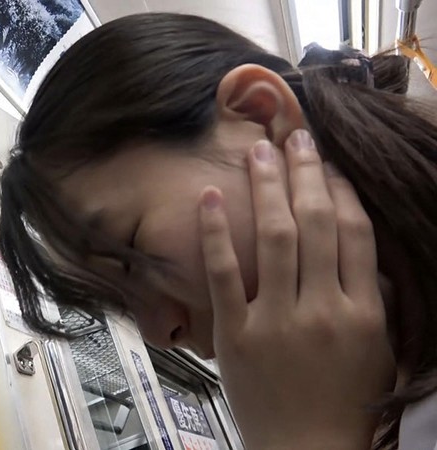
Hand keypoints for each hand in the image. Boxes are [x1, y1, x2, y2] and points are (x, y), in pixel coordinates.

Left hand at [198, 130, 394, 449]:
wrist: (308, 449)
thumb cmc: (344, 401)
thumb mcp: (376, 347)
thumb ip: (369, 295)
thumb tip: (358, 244)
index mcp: (362, 311)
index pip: (353, 232)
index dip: (339, 189)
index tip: (327, 160)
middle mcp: (322, 308)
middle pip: (314, 224)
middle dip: (303, 173)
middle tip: (293, 135)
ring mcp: (276, 320)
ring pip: (272, 238)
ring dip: (265, 188)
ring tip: (258, 150)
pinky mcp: (236, 333)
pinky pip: (224, 274)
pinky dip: (216, 234)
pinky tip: (209, 198)